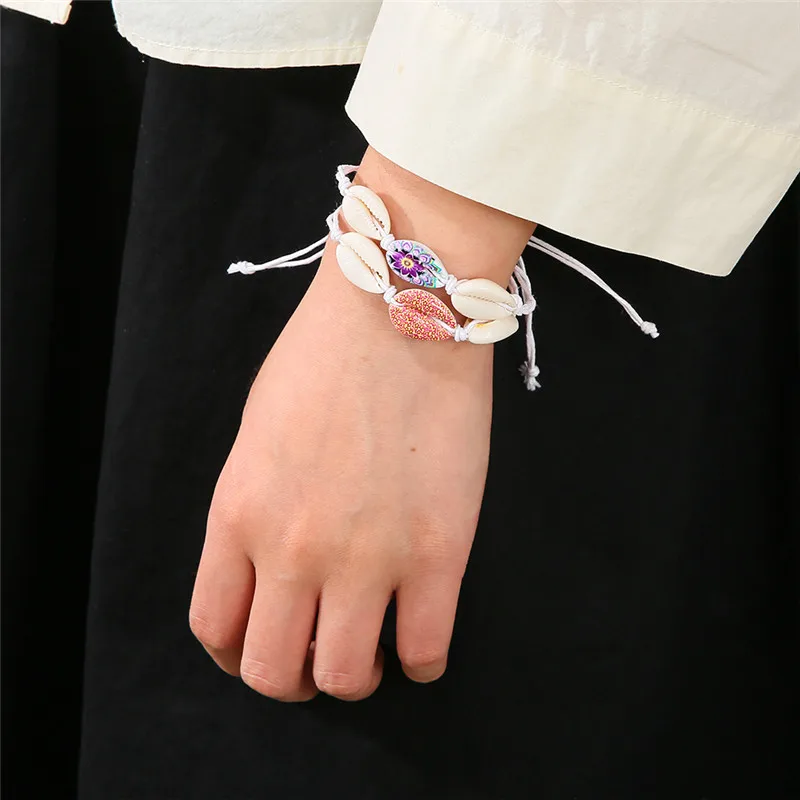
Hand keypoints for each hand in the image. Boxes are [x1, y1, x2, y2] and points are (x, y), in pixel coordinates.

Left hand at [190, 245, 492, 699]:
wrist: (402, 308)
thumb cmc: (324, 356)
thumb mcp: (257, 433)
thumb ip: (254, 508)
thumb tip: (274, 565)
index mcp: (237, 514)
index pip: (215, 626)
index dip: (235, 654)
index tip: (259, 647)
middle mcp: (292, 549)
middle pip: (273, 670)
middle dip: (291, 679)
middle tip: (316, 658)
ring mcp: (367, 557)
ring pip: (347, 676)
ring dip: (355, 678)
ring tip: (369, 655)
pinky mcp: (438, 553)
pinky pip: (426, 651)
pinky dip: (420, 664)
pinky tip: (419, 647)